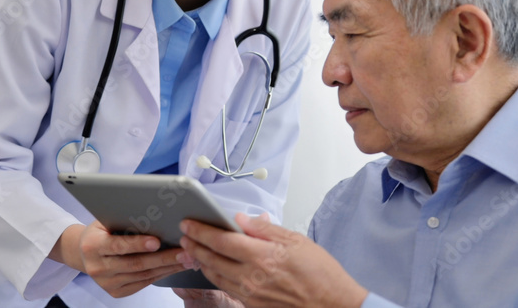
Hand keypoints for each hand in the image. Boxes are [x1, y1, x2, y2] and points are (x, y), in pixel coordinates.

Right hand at [53, 221, 185, 297]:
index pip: (118, 246)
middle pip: (135, 264)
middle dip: (163, 258)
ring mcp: (107, 283)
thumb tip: (153, 215)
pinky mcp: (116, 292)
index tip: (157, 241)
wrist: (84, 253)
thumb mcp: (105, 221)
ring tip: (186, 259)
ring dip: (168, 267)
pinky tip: (174, 267)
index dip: (138, 244)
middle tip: (184, 251)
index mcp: (93, 246)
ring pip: (143, 275)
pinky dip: (161, 274)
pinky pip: (143, 283)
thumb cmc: (101, 231)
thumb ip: (124, 220)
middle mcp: (98, 267)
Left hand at [178, 213, 366, 307]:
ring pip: (215, 275)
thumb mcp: (296, 240)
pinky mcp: (252, 306)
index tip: (189, 223)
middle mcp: (252, 277)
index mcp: (262, 256)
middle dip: (194, 245)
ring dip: (201, 261)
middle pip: (212, 258)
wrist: (333, 306)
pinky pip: (227, 288)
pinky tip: (213, 268)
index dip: (201, 230)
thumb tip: (241, 218)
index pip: (221, 239)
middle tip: (184, 235)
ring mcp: (250, 294)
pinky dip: (215, 276)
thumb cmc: (321, 274)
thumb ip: (265, 229)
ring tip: (193, 250)